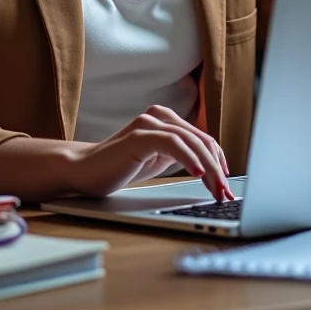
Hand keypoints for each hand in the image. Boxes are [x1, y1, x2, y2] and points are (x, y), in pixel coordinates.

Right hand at [68, 105, 233, 201]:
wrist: (84, 171)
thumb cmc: (120, 167)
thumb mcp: (158, 161)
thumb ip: (180, 156)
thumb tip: (213, 168)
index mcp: (166, 120)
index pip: (202, 139)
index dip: (219, 161)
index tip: (227, 184)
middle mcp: (159, 116)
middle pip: (201, 140)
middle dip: (218, 169)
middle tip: (225, 193)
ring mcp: (149, 123)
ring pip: (191, 142)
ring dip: (209, 168)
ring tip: (217, 189)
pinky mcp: (139, 135)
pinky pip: (172, 143)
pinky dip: (189, 158)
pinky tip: (199, 174)